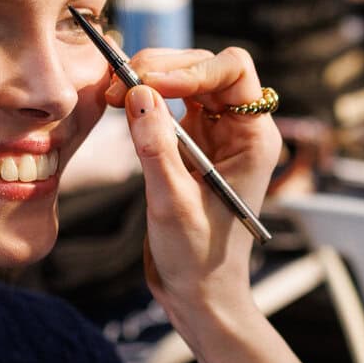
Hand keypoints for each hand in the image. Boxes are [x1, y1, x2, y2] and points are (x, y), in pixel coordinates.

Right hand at [110, 47, 282, 324]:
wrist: (198, 295)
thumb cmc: (198, 260)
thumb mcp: (172, 206)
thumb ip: (156, 149)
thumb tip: (137, 93)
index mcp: (253, 139)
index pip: (233, 72)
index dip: (191, 68)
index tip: (147, 82)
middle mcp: (238, 130)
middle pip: (206, 68)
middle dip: (162, 67)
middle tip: (116, 85)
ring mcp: (213, 135)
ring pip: (184, 81)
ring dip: (148, 79)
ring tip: (110, 94)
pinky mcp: (189, 145)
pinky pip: (167, 104)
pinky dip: (142, 99)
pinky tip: (118, 108)